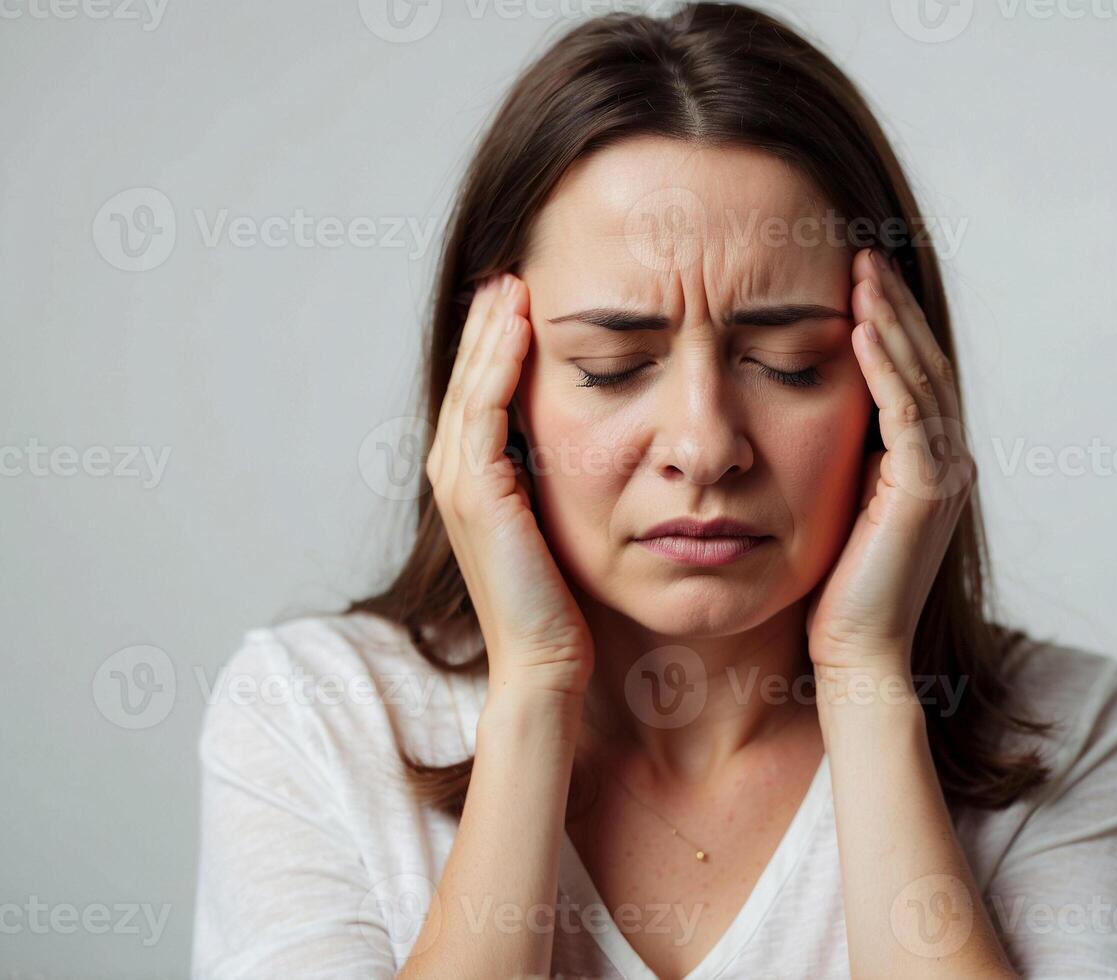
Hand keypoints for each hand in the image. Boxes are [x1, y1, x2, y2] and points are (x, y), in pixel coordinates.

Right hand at [428, 271, 593, 696]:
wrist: (548, 662)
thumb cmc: (564, 602)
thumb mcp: (563, 522)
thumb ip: (559, 478)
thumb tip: (602, 437)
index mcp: (476, 477)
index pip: (483, 389)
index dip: (499, 339)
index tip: (528, 291)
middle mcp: (457, 473)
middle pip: (470, 376)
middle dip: (490, 321)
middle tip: (514, 265)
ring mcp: (461, 482)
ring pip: (472, 384)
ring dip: (491, 328)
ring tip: (514, 278)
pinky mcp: (477, 494)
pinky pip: (484, 411)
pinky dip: (498, 363)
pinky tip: (521, 324)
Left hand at [805, 249, 975, 674]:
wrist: (855, 651)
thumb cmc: (836, 587)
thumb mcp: (840, 504)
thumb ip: (847, 457)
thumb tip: (816, 409)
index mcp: (928, 463)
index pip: (913, 375)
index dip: (889, 324)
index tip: (857, 277)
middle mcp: (947, 462)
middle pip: (924, 364)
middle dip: (893, 306)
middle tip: (863, 253)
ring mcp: (942, 476)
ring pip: (919, 379)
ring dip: (889, 322)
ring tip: (861, 273)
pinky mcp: (925, 492)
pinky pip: (906, 415)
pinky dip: (886, 369)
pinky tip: (860, 329)